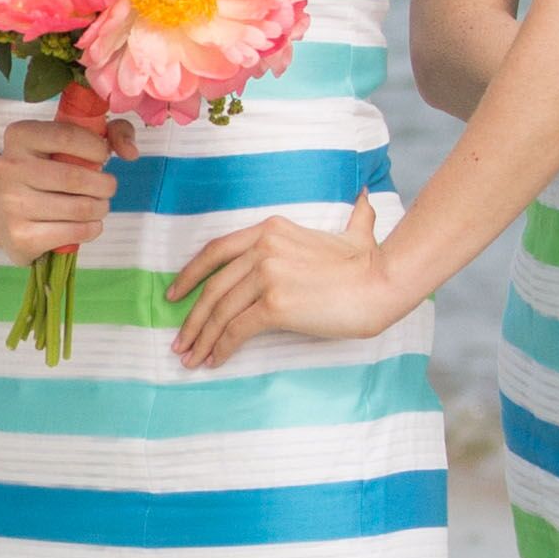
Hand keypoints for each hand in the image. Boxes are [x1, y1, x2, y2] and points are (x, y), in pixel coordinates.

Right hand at [0, 110, 125, 262]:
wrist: (11, 212)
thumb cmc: (50, 170)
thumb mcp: (76, 140)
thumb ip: (113, 132)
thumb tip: (130, 152)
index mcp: (19, 136)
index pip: (67, 135)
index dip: (96, 148)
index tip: (102, 157)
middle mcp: (7, 167)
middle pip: (75, 177)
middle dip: (104, 185)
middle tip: (107, 188)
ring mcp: (11, 204)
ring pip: (79, 208)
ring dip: (100, 209)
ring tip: (98, 206)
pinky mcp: (19, 236)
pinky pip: (73, 233)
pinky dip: (91, 229)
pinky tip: (86, 224)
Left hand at [170, 214, 416, 368]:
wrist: (384, 282)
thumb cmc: (371, 264)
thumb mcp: (355, 231)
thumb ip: (354, 216)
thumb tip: (365, 196)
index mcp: (270, 229)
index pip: (216, 251)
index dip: (191, 274)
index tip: (174, 294)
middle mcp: (263, 248)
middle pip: (213, 287)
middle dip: (192, 318)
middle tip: (180, 341)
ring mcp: (268, 275)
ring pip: (220, 311)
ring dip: (201, 338)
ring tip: (191, 358)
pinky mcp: (275, 304)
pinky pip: (237, 330)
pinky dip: (221, 347)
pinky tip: (215, 360)